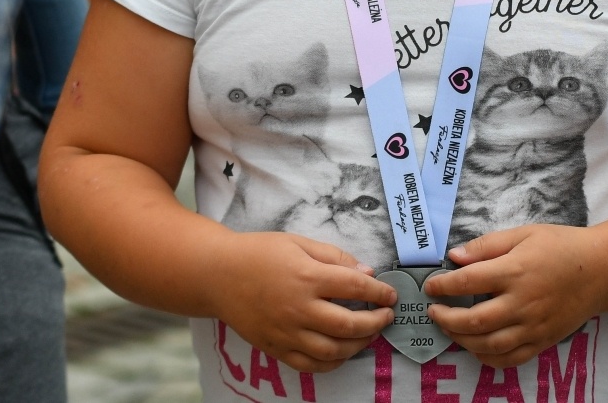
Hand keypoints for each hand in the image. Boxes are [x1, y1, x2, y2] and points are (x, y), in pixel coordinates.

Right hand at [210, 232, 396, 372]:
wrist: (217, 275)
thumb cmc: (259, 253)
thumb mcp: (298, 242)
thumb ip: (334, 257)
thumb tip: (366, 271)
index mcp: (307, 276)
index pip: (355, 286)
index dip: (379, 291)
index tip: (390, 294)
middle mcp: (299, 308)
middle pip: (349, 325)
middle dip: (376, 322)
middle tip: (387, 316)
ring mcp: (286, 332)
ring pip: (333, 351)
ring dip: (359, 345)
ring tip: (370, 334)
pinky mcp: (275, 348)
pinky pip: (310, 365)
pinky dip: (332, 363)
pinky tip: (343, 352)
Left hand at [424, 225, 603, 368]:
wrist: (600, 271)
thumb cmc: (560, 246)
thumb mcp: (523, 234)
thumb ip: (487, 245)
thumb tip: (454, 256)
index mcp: (515, 271)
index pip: (468, 281)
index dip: (443, 285)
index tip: (431, 286)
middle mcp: (522, 302)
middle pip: (473, 321)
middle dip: (445, 318)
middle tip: (433, 311)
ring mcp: (533, 326)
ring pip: (488, 344)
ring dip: (461, 340)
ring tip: (449, 328)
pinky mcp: (542, 341)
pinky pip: (510, 359)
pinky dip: (487, 357)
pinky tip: (475, 346)